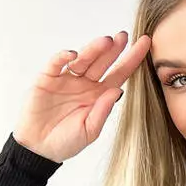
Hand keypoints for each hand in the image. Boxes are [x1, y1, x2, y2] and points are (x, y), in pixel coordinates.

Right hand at [13, 32, 152, 162]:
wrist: (39, 148)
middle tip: (123, 37)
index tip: (146, 43)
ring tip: (105, 41)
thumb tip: (118, 91)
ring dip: (93, 49)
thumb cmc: (66, 141)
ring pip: (83, 59)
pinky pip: (56, 63)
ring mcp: (66, 79)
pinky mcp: (47, 78)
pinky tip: (74, 54)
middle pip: (102, 62)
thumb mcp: (90, 131)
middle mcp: (85, 83)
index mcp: (99, 95)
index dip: (132, 59)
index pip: (119, 73)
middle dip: (113, 49)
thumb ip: (102, 111)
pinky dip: (63, 57)